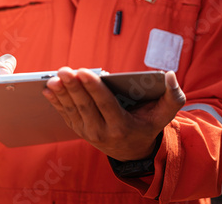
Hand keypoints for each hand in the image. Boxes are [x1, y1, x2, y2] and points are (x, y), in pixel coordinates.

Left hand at [43, 67, 185, 160]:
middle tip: (64, 70)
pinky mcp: (78, 130)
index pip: (105, 104)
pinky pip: (65, 114)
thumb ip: (173, 96)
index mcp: (122, 126)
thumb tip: (170, 75)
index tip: (83, 72)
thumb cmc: (147, 125)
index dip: (93, 88)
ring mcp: (88, 132)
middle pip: (85, 106)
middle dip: (73, 87)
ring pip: (72, 110)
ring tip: (53, 78)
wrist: (132, 151)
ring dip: (61, 93)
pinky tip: (48, 89)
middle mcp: (102, 131)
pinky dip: (56, 102)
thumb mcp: (164, 115)